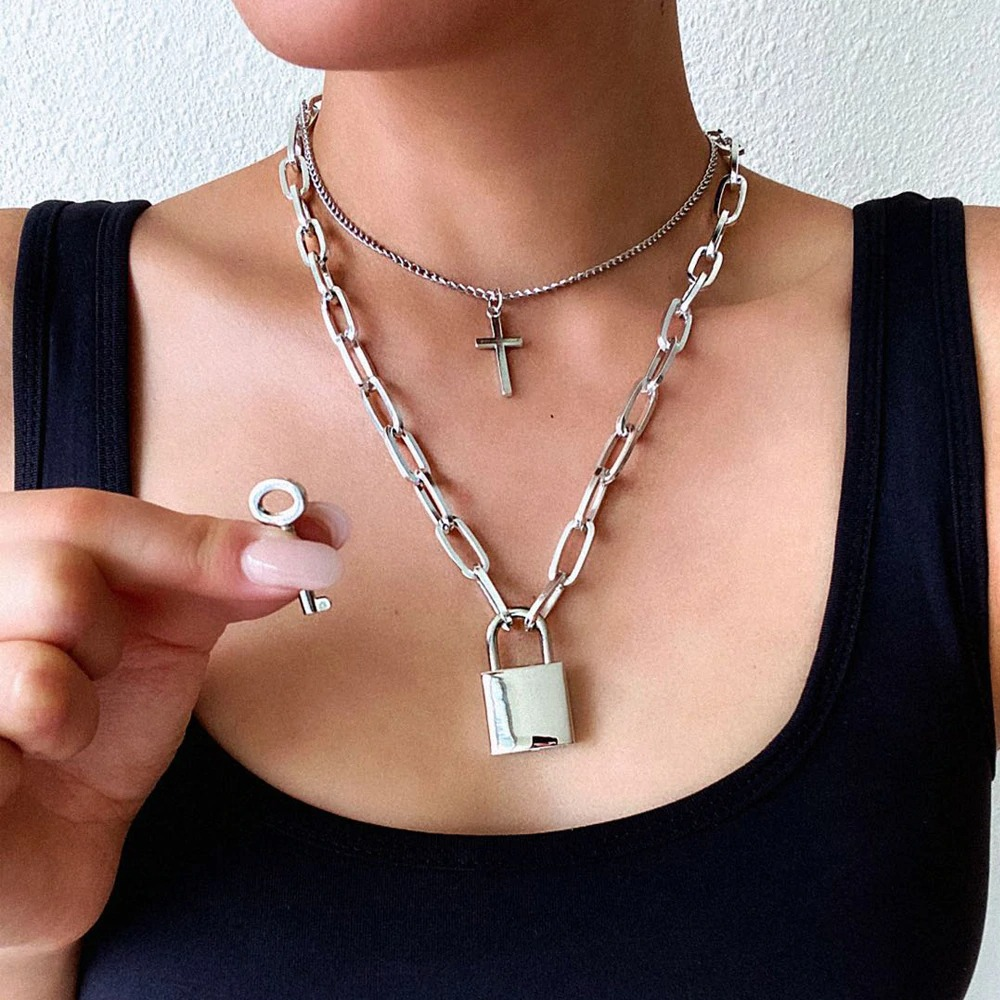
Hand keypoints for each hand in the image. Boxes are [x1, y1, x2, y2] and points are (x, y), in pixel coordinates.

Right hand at [0, 486, 349, 952]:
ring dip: (73, 718)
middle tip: (96, 673)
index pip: (86, 517)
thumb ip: (224, 570)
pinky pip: (6, 755)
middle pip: (61, 578)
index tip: (306, 561)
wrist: (40, 842)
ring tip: (52, 732)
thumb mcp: (163, 629)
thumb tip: (321, 529)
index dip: (199, 546)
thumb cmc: (96, 723)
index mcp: (3, 547)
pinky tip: (14, 775)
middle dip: (109, 640)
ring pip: (35, 674)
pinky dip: (29, 772)